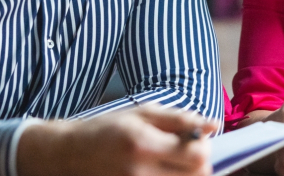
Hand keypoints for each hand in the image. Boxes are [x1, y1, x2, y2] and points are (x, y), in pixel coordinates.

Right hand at [17, 104, 218, 175]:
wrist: (70, 154)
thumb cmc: (108, 129)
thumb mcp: (142, 113)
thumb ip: (179, 119)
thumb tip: (212, 124)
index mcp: (144, 144)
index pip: (196, 156)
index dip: (203, 148)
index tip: (195, 140)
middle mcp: (140, 172)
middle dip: (198, 164)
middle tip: (186, 152)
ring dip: (185, 174)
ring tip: (173, 161)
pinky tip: (162, 170)